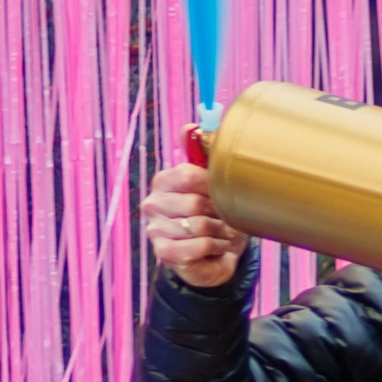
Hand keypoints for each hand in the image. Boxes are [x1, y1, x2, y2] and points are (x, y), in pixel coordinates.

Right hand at [142, 157, 249, 289]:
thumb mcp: (210, 182)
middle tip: (228, 218)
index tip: (223, 193)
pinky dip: (217, 247)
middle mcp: (153, 204)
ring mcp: (156, 230)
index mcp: (163, 181)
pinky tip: (219, 246)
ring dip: (222, 232)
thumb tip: (190, 127)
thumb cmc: (213, 215)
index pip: (188, 175)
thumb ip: (200, 152)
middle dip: (220, 213)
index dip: (213, 186)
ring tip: (226, 233)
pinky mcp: (164, 253)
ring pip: (200, 226)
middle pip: (195, 203)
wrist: (214, 255)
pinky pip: (200, 246)